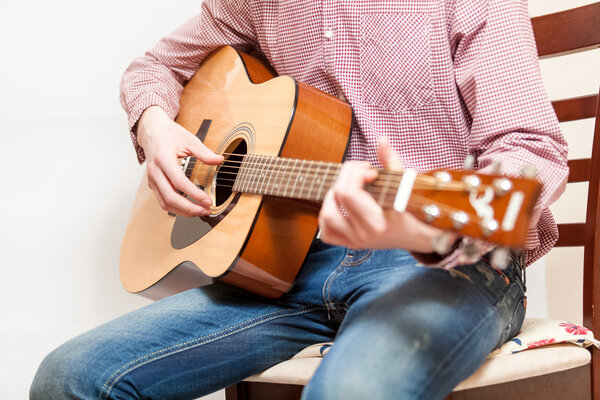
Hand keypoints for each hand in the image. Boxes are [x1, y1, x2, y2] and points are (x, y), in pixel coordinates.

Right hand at [136, 106, 222, 216]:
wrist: (152, 131)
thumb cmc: (169, 134)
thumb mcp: (189, 139)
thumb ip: (204, 152)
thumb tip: (219, 160)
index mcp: (163, 159)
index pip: (179, 182)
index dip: (194, 194)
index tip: (207, 200)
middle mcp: (155, 171)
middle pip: (170, 197)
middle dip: (189, 208)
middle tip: (205, 210)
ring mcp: (152, 179)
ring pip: (165, 203)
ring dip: (183, 211)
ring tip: (200, 211)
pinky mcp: (153, 184)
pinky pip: (163, 201)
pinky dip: (177, 208)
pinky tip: (190, 207)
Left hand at [318, 137, 445, 251]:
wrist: (415, 237)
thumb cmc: (410, 209)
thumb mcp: (404, 184)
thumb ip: (392, 161)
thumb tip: (382, 139)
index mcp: (377, 223)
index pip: (349, 193)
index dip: (355, 174)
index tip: (371, 172)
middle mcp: (363, 234)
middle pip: (337, 198)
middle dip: (346, 177)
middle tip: (360, 173)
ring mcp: (354, 241)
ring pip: (326, 216)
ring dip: (333, 196)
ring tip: (348, 187)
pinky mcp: (349, 243)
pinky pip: (326, 233)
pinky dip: (327, 217)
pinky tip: (339, 206)